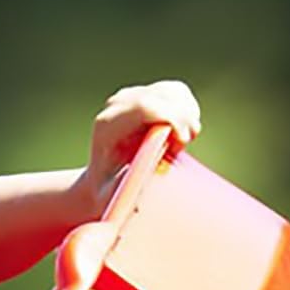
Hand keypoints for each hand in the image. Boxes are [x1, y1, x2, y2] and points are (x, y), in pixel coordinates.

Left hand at [81, 80, 202, 211]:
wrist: (102, 183)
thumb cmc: (107, 196)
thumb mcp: (113, 198)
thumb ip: (127, 188)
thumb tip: (149, 181)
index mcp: (107, 126)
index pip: (144, 107)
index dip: (171, 118)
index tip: (184, 140)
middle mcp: (117, 105)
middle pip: (161, 95)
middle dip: (183, 118)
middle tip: (184, 146)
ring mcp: (132, 97)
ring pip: (172, 91)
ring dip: (187, 114)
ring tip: (181, 143)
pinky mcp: (147, 95)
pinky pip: (177, 92)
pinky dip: (188, 110)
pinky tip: (182, 132)